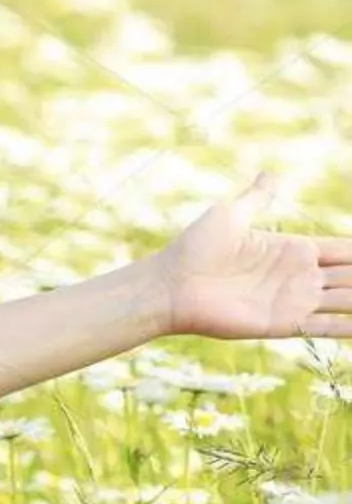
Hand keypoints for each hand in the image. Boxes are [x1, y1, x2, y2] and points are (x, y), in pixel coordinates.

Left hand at [151, 172, 351, 340]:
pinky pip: (326, 328)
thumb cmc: (194, 249)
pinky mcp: (284, 324)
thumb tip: (272, 175)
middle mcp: (301, 277)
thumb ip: (258, 198)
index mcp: (294, 250)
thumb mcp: (231, 215)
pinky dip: (350, 328)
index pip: (346, 251)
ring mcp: (295, 301)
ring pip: (349, 300)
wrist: (169, 286)